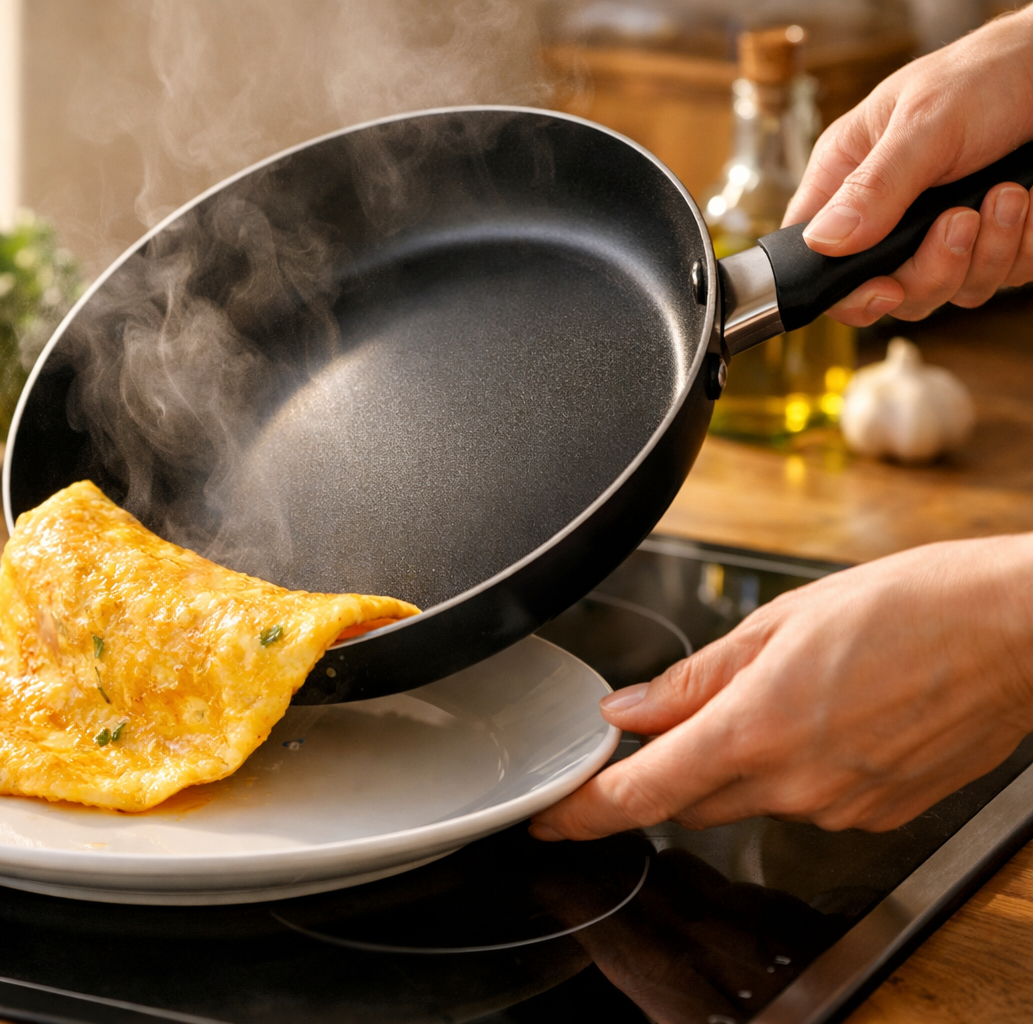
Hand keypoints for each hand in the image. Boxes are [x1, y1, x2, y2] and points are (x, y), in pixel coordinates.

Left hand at [530, 534, 1032, 840]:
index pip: (641, 792)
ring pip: (750, 801)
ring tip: (788, 692)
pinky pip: (806, 803)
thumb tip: (627, 711)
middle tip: (670, 721)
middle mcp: (796, 783)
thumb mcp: (779, 623)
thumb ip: (692, 679)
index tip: (549, 819)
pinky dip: (795, 769)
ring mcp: (841, 808)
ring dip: (738, 762)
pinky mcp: (879, 817)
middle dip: (668, 768)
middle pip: (689, 801)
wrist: (1018, 632)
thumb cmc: (912, 607)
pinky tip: (829, 718)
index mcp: (756, 728)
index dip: (583, 812)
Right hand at [784, 8, 1032, 325]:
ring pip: (950, 291)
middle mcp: (889, 213)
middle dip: (933, 271)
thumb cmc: (986, 75)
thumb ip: (874, 186)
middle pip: (891, 291)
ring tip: (1007, 195)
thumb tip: (823, 242)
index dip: (845, 290)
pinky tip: (1027, 203)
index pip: (819, 259)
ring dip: (988, 253)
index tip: (885, 290)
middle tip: (961, 221)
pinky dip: (1022, 246)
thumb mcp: (923, 123)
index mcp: (849, 179)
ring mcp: (942, 232)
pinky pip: (1002, 276)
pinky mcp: (992, 240)